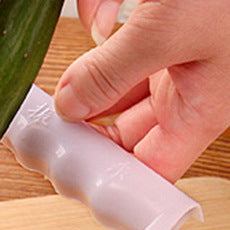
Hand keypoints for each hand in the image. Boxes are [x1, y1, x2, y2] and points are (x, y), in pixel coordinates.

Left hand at [55, 0, 229, 180]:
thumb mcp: (170, 28)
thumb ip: (113, 70)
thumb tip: (68, 104)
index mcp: (201, 111)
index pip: (149, 172)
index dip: (111, 182)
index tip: (70, 177)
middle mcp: (190, 96)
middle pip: (124, 139)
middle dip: (85, 137)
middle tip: (47, 137)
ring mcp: (178, 70)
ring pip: (117, 101)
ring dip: (86, 99)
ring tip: (56, 102)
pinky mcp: (166, 43)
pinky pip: (121, 66)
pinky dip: (96, 64)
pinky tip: (81, 60)